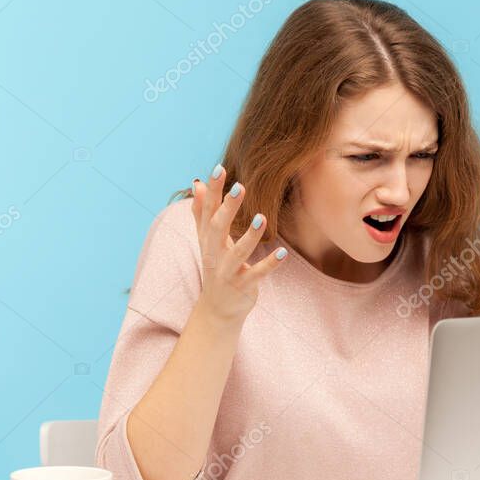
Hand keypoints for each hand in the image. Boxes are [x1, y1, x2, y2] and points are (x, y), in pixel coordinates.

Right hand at [190, 164, 286, 324]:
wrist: (216, 309)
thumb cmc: (215, 267)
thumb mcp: (205, 241)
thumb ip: (201, 213)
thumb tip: (196, 184)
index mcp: (206, 240)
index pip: (207, 211)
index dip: (212, 191)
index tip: (219, 169)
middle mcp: (213, 254)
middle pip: (218, 228)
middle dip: (228, 208)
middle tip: (240, 187)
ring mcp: (227, 272)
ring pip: (238, 252)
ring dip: (250, 236)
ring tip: (262, 217)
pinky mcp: (243, 287)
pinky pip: (257, 274)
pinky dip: (270, 264)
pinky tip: (284, 252)